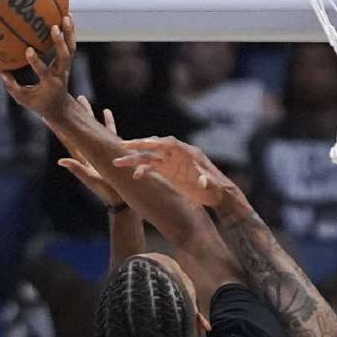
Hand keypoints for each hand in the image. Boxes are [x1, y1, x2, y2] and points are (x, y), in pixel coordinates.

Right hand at [0, 15, 76, 122]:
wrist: (59, 107)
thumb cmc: (38, 102)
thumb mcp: (23, 99)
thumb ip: (12, 87)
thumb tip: (0, 71)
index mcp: (50, 84)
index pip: (44, 72)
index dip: (36, 62)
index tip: (28, 50)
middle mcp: (61, 73)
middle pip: (64, 57)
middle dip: (60, 42)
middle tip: (54, 26)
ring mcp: (66, 67)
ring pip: (71, 48)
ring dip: (70, 33)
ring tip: (67, 15)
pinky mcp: (67, 62)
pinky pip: (71, 45)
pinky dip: (70, 32)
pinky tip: (68, 16)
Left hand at [57, 96, 122, 206]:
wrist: (122, 199)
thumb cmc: (107, 192)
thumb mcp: (92, 180)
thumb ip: (78, 170)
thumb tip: (62, 160)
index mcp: (83, 157)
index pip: (68, 138)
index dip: (58, 126)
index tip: (48, 114)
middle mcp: (90, 151)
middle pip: (79, 127)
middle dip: (73, 113)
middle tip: (65, 99)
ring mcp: (102, 149)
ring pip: (93, 126)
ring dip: (89, 113)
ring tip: (84, 99)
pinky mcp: (113, 150)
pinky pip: (110, 132)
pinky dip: (108, 122)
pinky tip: (106, 111)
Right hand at [112, 136, 231, 207]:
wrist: (218, 195)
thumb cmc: (217, 188)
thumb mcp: (213, 185)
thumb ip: (207, 181)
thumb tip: (202, 181)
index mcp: (188, 153)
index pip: (170, 143)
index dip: (156, 141)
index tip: (143, 141)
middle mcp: (178, 155)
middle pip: (156, 146)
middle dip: (139, 145)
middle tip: (121, 145)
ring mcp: (172, 162)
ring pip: (149, 157)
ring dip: (134, 159)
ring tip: (118, 163)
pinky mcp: (168, 171)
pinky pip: (152, 168)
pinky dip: (143, 171)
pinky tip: (135, 176)